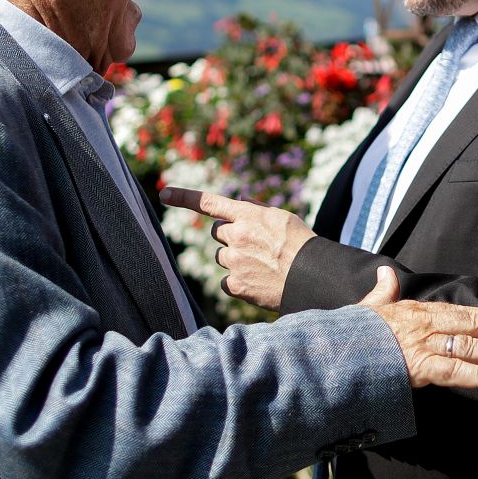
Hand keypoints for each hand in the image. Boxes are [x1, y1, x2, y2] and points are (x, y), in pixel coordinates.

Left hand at [160, 186, 314, 310]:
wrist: (313, 278)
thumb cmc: (302, 246)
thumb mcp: (284, 218)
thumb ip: (257, 210)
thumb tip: (239, 202)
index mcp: (248, 215)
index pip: (209, 203)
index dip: (184, 197)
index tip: (164, 193)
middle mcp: (237, 236)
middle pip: (218, 232)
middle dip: (230, 236)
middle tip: (255, 245)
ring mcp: (234, 261)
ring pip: (223, 257)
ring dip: (236, 259)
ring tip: (262, 265)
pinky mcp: (235, 285)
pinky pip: (226, 281)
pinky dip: (239, 281)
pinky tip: (259, 281)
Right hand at [356, 266, 477, 389]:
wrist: (331, 351)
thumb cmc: (350, 333)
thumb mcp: (368, 307)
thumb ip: (382, 291)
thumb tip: (387, 272)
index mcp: (415, 311)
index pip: (458, 311)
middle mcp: (424, 324)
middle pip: (471, 326)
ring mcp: (423, 345)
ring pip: (470, 346)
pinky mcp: (419, 367)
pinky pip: (457, 371)